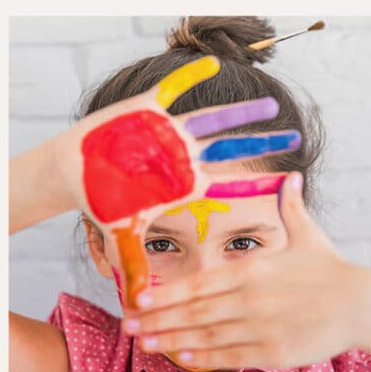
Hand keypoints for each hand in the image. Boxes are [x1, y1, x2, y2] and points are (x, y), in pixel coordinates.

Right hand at [11, 55, 299, 308]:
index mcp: (184, 184)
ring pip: (211, 120)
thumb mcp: (121, 237)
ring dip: (239, 112)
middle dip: (261, 142)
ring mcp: (168, 132)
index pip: (228, 184)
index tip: (289, 180)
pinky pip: (171, 90)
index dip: (257, 182)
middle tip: (296, 137)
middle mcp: (183, 157)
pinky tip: (212, 64)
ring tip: (269, 104)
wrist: (74, 171)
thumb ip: (134, 267)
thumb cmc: (102, 203)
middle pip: (231, 150)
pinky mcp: (145, 109)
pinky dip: (189, 79)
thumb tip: (138, 307)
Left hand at [122, 172, 370, 371]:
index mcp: (251, 270)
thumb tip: (292, 177)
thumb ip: (291, 208)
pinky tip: (183, 355)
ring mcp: (260, 327)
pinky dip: (204, 356)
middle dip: (156, 320)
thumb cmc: (333, 271)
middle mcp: (249, 299)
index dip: (164, 294)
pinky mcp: (273, 350)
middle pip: (193, 311)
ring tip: (146, 343)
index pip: (197, 284)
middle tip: (128, 325)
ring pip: (206, 336)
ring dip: (172, 340)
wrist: (361, 304)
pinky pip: (230, 354)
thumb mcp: (308, 236)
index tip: (138, 299)